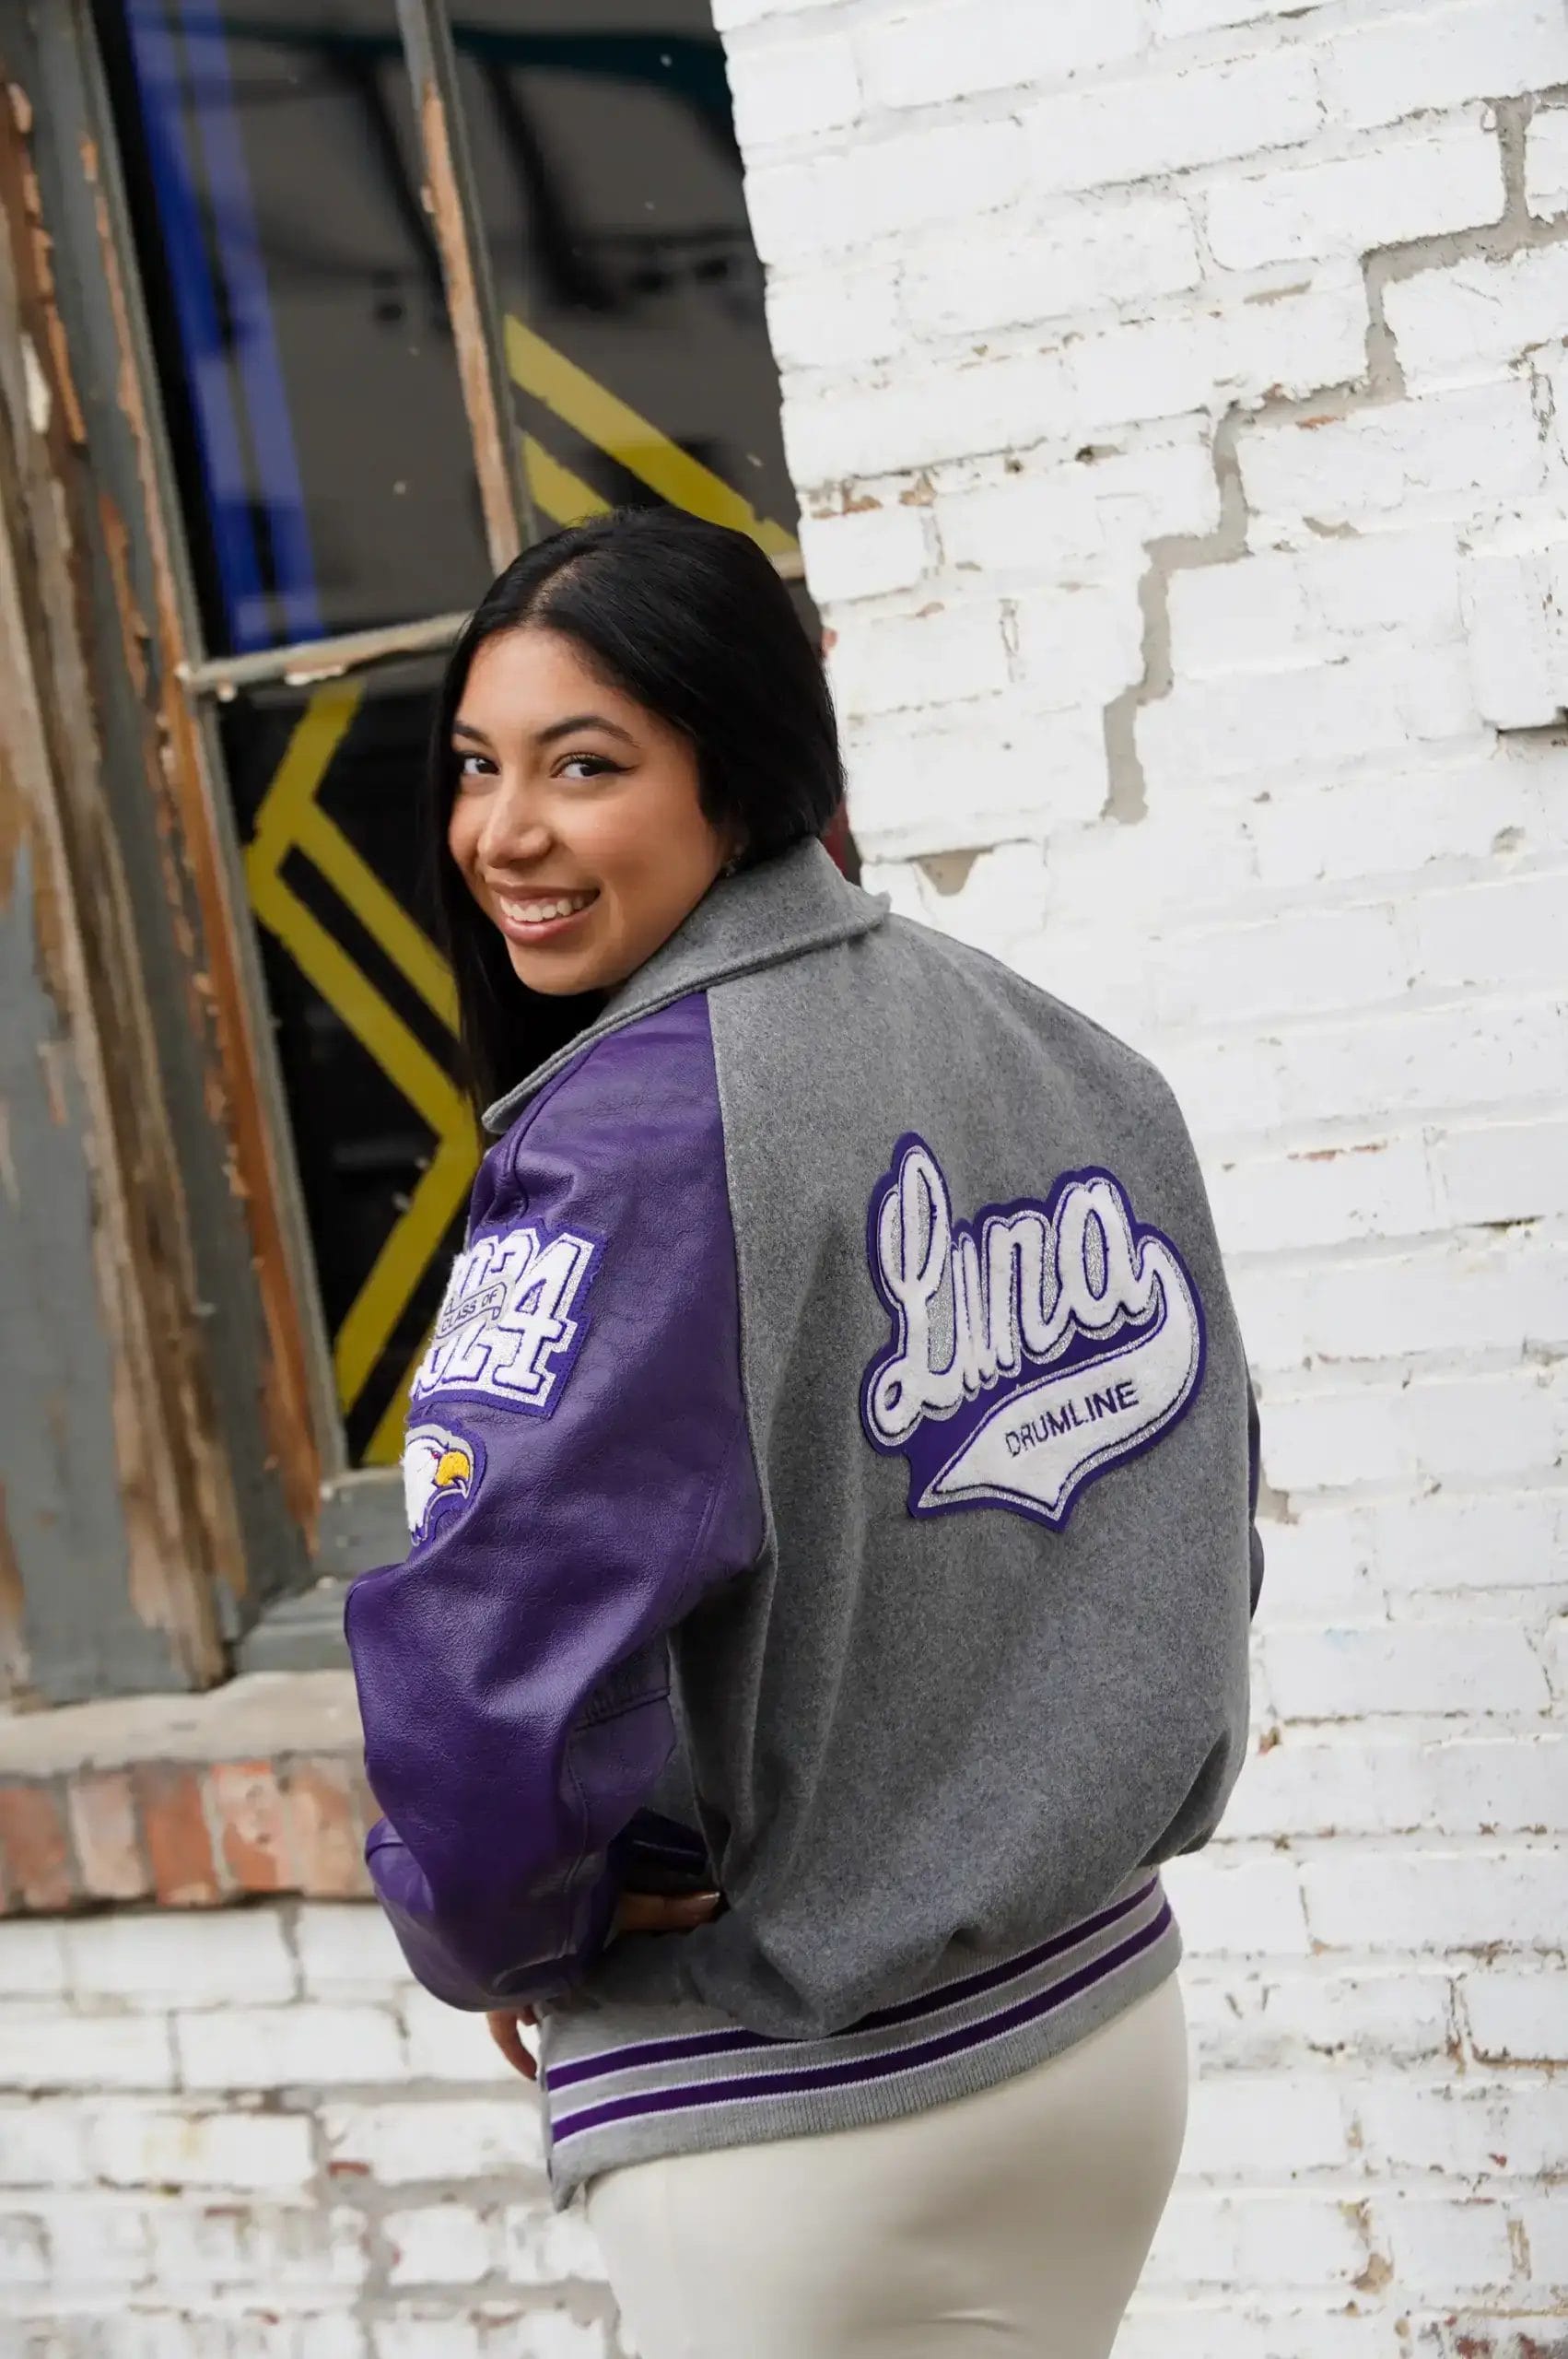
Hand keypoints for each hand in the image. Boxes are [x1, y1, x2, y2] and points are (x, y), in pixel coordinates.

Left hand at [485, 1889, 720, 2082]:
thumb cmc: (564, 1909)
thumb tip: (714, 1900)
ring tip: (581, 2037)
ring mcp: (516, 1976)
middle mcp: (542, 1949)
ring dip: (549, 2014)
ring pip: (534, 1999)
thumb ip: (665, 1909)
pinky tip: (534, 2075)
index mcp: (571, 1924)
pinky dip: (520, 2054)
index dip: (607, 1949)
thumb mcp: (624, 1906)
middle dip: (576, 1986)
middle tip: (608, 2009)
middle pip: (561, 1972)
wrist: (499, 1921)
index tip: (633, 1964)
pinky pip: (507, 2036)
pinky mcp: (497, 2003)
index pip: (588, 1939)